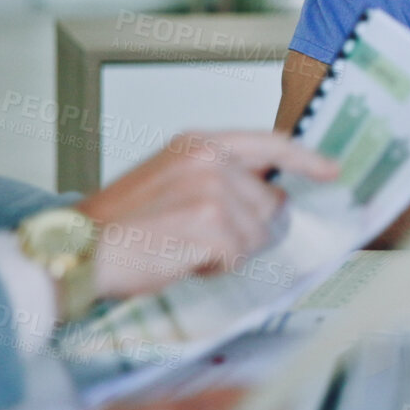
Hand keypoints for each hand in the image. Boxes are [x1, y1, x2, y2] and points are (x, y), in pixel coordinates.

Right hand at [76, 131, 336, 299]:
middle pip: (268, 202)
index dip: (305, 158)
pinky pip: (237, 256)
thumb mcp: (170, 180)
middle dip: (246, 229)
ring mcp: (213, 190)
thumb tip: (268, 202)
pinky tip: (181, 260)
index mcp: (198, 143)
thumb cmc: (118, 226)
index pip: (269, 142)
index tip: (332, 169)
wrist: (77, 249)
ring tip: (182, 246)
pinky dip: (213, 267)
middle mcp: (209, 159)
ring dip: (227, 252)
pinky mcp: (211, 224)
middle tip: (197, 238)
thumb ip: (218, 180)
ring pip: (256, 234)